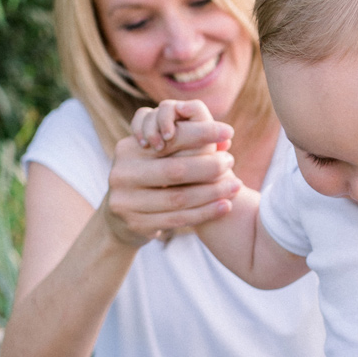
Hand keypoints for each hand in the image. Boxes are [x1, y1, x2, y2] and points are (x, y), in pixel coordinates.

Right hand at [102, 101, 241, 246]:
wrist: (121, 217)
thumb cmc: (151, 177)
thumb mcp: (159, 156)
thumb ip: (187, 143)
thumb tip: (226, 138)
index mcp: (128, 148)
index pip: (170, 138)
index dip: (202, 133)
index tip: (229, 131)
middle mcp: (122, 173)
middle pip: (175, 170)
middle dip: (209, 166)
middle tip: (231, 161)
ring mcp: (126, 202)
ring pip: (179, 198)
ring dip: (212, 192)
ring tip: (236, 186)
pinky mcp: (136, 224)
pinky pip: (178, 219)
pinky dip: (205, 212)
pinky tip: (225, 206)